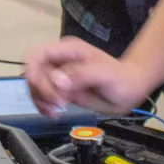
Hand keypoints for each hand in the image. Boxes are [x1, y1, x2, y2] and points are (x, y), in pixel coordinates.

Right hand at [25, 37, 156, 116]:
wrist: (129, 90)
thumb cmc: (121, 78)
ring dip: (40, 100)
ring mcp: (58, 77)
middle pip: (33, 73)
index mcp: (67, 51)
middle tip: (59, 103)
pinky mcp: (60, 91)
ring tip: (56, 111)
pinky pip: (42, 97)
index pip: (38, 55)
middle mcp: (59, 62)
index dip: (35, 71)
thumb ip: (80, 75)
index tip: (46, 90)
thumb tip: (58, 82)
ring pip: (34, 86)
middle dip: (41, 90)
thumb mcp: (104, 73)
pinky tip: (54, 113)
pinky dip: (43, 106)